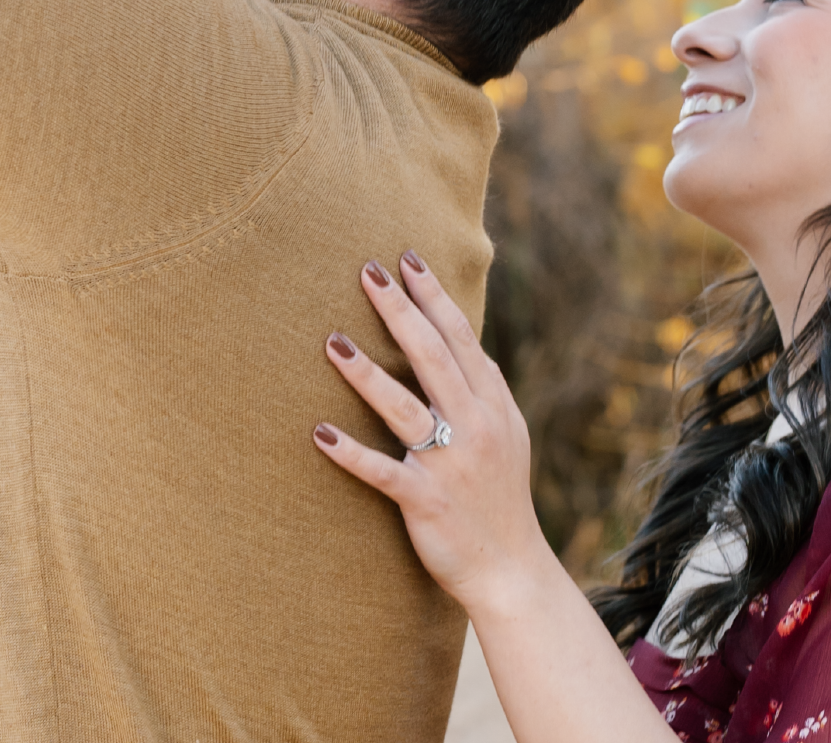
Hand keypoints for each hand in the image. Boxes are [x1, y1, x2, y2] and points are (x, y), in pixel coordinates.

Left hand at [315, 255, 548, 617]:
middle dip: (399, 312)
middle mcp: (473, 427)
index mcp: (491, 406)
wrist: (513, 572)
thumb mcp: (509, 434)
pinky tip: (318, 433)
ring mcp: (449, 465)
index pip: (459, 339)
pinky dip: (349, 453)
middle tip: (367, 271)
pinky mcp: (425, 502)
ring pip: (403, 408)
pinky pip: (382, 473)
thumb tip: (471, 345)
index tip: (407, 258)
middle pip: (431, 358)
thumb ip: (488, 389)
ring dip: (366, 374)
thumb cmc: (503, 497)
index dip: (433, 297)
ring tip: (332, 342)